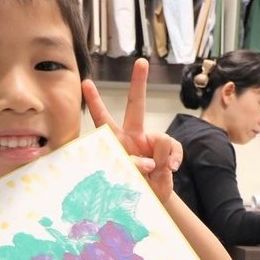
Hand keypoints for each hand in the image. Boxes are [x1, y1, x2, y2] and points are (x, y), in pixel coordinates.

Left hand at [82, 58, 181, 201]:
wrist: (154, 196)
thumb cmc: (134, 185)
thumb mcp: (127, 178)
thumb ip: (134, 167)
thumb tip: (152, 162)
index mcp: (117, 140)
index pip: (103, 118)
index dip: (95, 101)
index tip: (85, 82)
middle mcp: (133, 135)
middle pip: (136, 105)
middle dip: (139, 83)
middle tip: (141, 62)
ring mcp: (151, 140)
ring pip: (161, 140)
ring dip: (159, 160)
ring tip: (155, 174)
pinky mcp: (168, 148)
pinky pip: (173, 148)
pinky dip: (172, 161)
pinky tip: (169, 170)